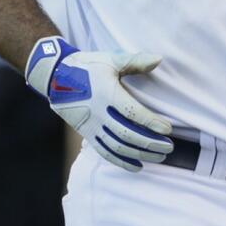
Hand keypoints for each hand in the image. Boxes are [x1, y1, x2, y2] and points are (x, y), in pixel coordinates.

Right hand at [25, 36, 173, 172]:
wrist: (56, 77)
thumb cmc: (88, 66)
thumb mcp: (111, 60)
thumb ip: (135, 61)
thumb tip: (159, 59)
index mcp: (106, 95)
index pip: (132, 113)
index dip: (151, 122)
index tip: (168, 129)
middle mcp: (98, 114)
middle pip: (127, 134)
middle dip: (150, 143)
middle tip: (169, 146)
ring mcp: (91, 127)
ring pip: (117, 147)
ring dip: (140, 155)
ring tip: (160, 157)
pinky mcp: (87, 134)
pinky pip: (105, 152)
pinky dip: (121, 162)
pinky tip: (138, 166)